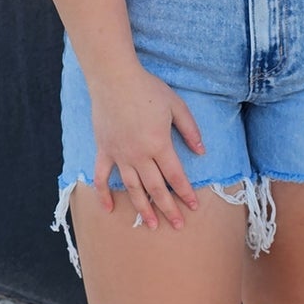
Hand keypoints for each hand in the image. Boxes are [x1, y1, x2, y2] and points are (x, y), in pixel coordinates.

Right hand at [89, 63, 205, 229]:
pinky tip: (108, 209)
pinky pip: (102, 176)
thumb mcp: (176, 106)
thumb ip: (190, 130)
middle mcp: (139, 154)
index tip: (193, 207)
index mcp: (159, 144)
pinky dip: (103, 194)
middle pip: (156, 188)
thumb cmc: (148, 89)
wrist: (114, 78)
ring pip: (132, 188)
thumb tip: (201, 151)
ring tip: (151, 225)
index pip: (176, 176)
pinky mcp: (103, 150)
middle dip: (168, 208)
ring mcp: (119, 154)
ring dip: (142, 208)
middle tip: (177, 225)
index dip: (185, 193)